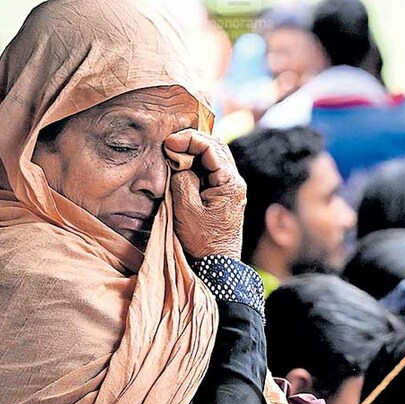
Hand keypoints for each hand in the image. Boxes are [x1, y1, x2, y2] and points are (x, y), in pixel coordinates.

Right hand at [164, 129, 246, 258]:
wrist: (217, 264)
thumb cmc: (202, 240)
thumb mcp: (186, 208)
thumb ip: (183, 179)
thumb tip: (180, 162)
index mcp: (230, 183)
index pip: (211, 147)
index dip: (189, 139)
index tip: (169, 142)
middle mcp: (235, 181)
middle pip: (216, 147)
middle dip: (193, 140)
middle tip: (171, 143)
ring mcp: (232, 187)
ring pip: (215, 156)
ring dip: (195, 150)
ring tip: (175, 151)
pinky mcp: (225, 194)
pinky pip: (213, 169)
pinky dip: (198, 162)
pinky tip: (183, 164)